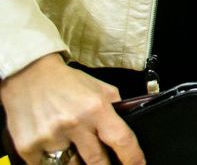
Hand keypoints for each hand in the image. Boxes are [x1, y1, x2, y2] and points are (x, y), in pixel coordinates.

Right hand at [0, 54, 143, 164]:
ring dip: (75, 161)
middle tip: (106, 163)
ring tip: (72, 144)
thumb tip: (129, 129)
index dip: (133, 158)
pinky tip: (52, 144)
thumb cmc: (68, 82)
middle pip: (97, 161)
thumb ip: (115, 108)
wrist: (29, 75)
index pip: (122, 140)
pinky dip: (51, 159)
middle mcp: (74, 123)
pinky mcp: (28, 147)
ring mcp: (50, 137)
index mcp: (96, 108)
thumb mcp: (100, 89)